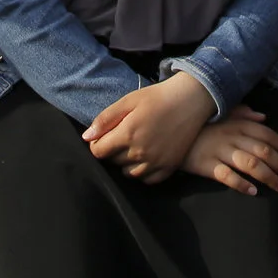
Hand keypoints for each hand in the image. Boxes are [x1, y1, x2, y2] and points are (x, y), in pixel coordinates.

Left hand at [83, 72, 215, 183]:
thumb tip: (86, 137)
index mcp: (128, 134)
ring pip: (129, 174)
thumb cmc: (157, 97)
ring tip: (134, 147)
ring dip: (126, 163)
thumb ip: (105, 119)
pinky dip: (143, 172)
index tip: (104, 136)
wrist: (191, 99)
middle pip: (113, 162)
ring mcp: (156, 162)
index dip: (97, 143)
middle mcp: (141, 152)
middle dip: (112, 151)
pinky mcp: (169, 167)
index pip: (99, 151)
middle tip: (122, 136)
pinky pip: (148, 180)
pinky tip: (146, 158)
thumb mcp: (128, 100)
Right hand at [180, 106, 277, 194]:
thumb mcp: (222, 113)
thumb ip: (243, 113)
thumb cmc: (200, 124)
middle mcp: (232, 136)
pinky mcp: (206, 165)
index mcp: (238, 123)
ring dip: (269, 177)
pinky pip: (227, 175)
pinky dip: (241, 184)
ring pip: (251, 164)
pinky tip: (252, 191)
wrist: (170, 131)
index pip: (267, 135)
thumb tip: (263, 117)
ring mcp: (219, 150)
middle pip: (263, 151)